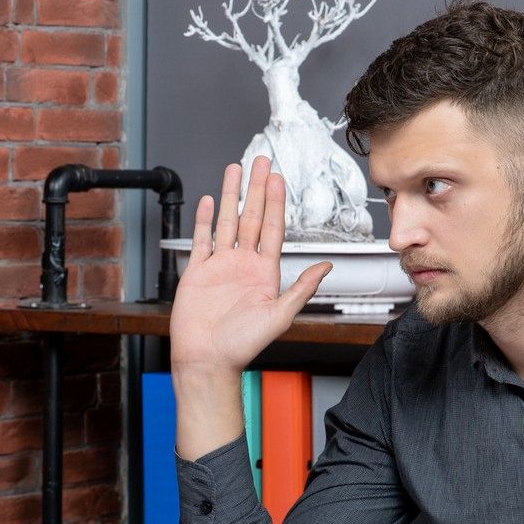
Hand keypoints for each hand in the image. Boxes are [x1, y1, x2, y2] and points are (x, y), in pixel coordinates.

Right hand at [168, 157, 331, 376]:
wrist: (207, 360)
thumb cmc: (242, 345)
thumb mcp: (280, 316)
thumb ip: (301, 288)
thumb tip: (326, 267)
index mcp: (264, 272)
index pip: (272, 228)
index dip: (276, 202)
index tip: (278, 180)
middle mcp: (243, 264)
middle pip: (251, 217)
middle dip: (256, 189)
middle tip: (261, 163)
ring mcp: (220, 266)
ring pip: (227, 222)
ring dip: (231, 195)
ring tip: (235, 171)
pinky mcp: (197, 272)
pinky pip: (202, 240)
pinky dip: (204, 220)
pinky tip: (210, 202)